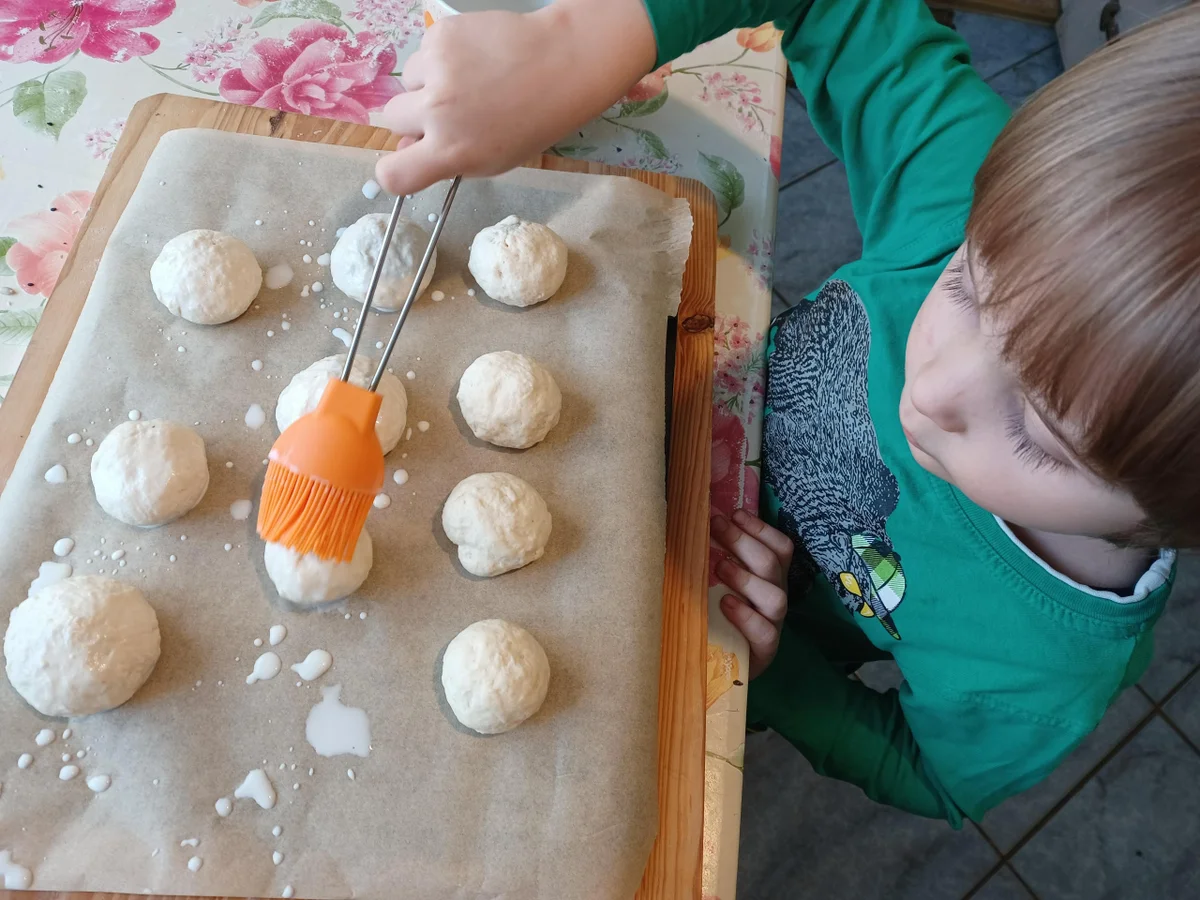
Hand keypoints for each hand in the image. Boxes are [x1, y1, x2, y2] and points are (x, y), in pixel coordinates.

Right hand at [374, 0, 656, 196]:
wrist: (562, 62)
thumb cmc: (532, 120)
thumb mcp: (494, 158)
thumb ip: (448, 158)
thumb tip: (410, 147)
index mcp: (451, 151)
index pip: (391, 175)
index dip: (395, 170)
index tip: (410, 158)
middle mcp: (437, 111)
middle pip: (391, 119)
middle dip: (413, 117)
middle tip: (449, 111)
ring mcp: (435, 68)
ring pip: (408, 81)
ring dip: (427, 83)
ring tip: (469, 81)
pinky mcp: (439, 35)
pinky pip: (424, 52)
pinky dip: (442, 57)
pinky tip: (475, 59)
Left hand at [712, 510, 792, 679]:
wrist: (723, 669)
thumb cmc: (718, 618)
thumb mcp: (718, 585)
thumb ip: (715, 559)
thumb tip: (693, 523)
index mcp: (770, 578)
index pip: (780, 547)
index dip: (760, 528)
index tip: (734, 513)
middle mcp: (776, 597)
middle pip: (772, 563)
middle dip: (744, 541)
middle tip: (715, 527)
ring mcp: (773, 624)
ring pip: (775, 596)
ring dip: (746, 576)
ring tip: (720, 566)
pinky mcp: (765, 651)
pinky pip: (764, 631)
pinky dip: (745, 615)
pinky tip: (724, 603)